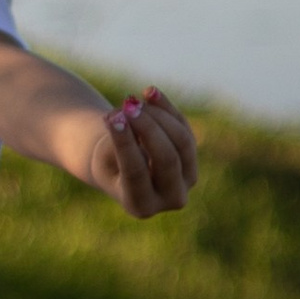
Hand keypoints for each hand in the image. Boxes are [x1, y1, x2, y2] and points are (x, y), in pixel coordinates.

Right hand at [88, 90, 199, 220]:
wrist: (119, 166)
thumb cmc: (107, 161)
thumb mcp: (106, 154)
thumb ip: (118, 138)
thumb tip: (128, 110)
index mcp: (141, 206)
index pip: (136, 173)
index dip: (126, 143)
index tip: (112, 117)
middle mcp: (170, 198)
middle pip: (167, 158)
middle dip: (147, 127)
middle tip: (127, 103)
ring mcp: (187, 179)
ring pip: (183, 141)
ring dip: (158, 116)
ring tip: (133, 99)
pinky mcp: (192, 157)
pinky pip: (184, 127)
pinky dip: (167, 109)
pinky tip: (149, 92)